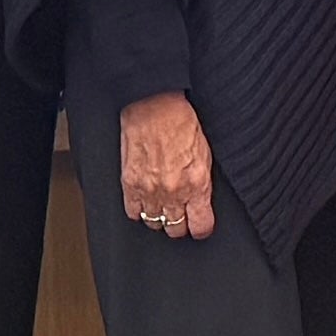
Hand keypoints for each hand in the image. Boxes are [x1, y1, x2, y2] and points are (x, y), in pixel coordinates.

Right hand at [115, 91, 216, 244]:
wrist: (155, 107)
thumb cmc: (181, 123)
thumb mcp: (205, 154)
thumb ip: (202, 182)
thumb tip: (201, 200)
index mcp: (197, 184)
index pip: (201, 226)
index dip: (201, 228)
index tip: (200, 226)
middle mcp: (174, 191)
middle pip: (176, 229)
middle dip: (180, 225)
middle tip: (181, 216)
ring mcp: (150, 190)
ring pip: (155, 224)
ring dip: (160, 218)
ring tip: (163, 208)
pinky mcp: (130, 184)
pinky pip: (133, 213)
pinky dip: (139, 211)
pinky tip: (145, 203)